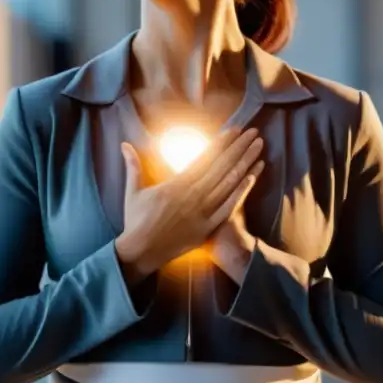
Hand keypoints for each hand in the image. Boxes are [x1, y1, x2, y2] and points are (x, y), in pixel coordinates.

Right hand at [115, 128, 264, 282]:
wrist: (140, 252)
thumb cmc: (135, 221)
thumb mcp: (133, 191)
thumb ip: (133, 166)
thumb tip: (124, 145)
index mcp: (176, 184)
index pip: (204, 158)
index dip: (220, 143)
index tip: (233, 130)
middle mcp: (192, 195)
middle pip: (221, 166)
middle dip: (238, 147)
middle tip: (253, 132)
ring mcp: (201, 212)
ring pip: (228, 183)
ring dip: (245, 164)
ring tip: (258, 148)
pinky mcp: (206, 228)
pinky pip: (227, 208)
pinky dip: (241, 192)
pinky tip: (252, 177)